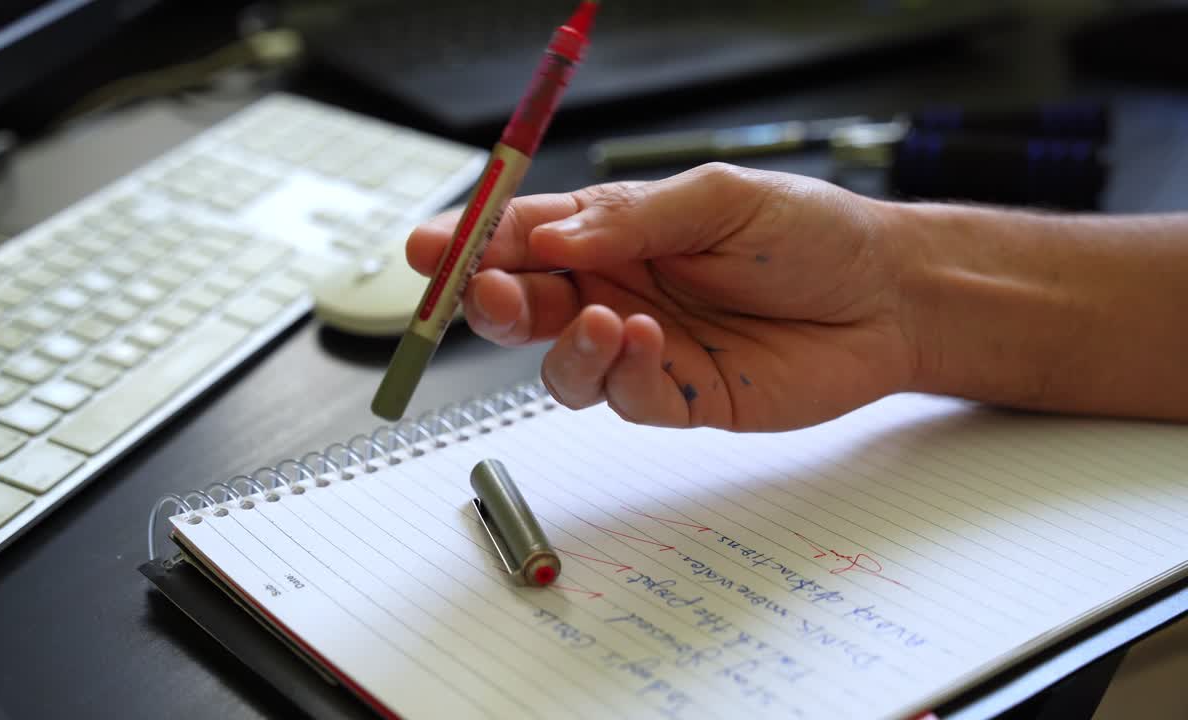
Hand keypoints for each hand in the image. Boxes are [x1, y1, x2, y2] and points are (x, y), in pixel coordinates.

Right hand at [406, 163, 917, 430]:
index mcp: (613, 232)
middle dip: (490, 299)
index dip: (471, 240)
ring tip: (603, 318)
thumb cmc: (809, 234)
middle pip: (520, 303)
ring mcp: (639, 347)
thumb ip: (632, 219)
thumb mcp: (720, 198)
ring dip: (559, 344)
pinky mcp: (673, 397)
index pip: (523, 235)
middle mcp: (613, 289)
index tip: (430, 246)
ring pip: (557, 361)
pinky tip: (648, 341)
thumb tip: (550, 237)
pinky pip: (618, 396)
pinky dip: (618, 373)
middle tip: (488, 291)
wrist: (886, 299)